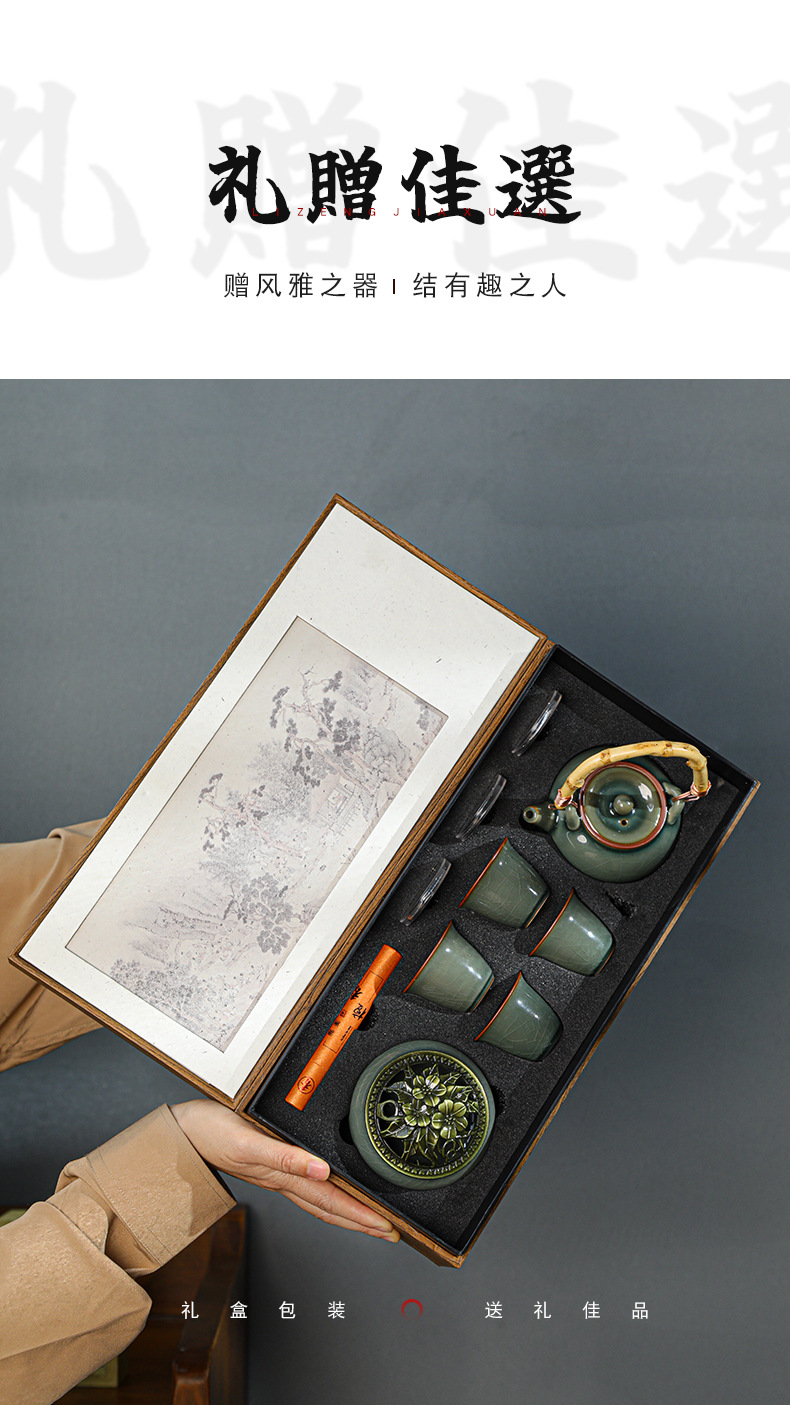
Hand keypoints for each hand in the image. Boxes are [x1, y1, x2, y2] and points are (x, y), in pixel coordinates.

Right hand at [171, 1099, 398, 1241]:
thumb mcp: (248, 1143)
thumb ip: (285, 1158)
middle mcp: (283, 1178)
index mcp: (282, 1175)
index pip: (331, 1200)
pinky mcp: (270, 1163)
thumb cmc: (210, 1133)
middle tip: (390, 1230)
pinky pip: (306, 1184)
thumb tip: (322, 1169)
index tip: (387, 1225)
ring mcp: (276, 1174)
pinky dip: (326, 1192)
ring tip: (370, 1219)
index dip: (361, 1214)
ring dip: (347, 1211)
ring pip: (320, 1198)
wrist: (182, 1131)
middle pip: (330, 1206)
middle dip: (361, 1220)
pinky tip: (332, 1188)